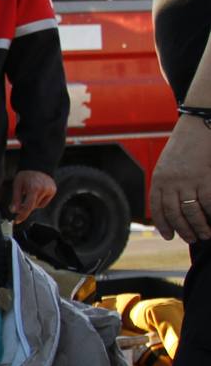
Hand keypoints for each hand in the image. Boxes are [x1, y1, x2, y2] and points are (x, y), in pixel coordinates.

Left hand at [10, 169, 56, 223]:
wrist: (37, 166)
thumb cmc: (25, 175)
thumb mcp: (17, 185)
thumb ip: (16, 199)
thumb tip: (13, 211)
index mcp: (34, 188)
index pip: (28, 206)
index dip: (22, 215)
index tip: (17, 220)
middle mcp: (44, 189)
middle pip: (33, 206)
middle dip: (25, 207)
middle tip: (20, 203)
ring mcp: (50, 190)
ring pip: (39, 205)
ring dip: (32, 203)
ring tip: (29, 192)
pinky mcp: (53, 190)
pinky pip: (44, 202)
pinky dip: (38, 200)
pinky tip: (36, 192)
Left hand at [149, 115, 210, 243]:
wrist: (197, 126)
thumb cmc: (184, 147)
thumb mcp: (167, 165)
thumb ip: (166, 184)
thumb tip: (171, 206)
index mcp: (158, 179)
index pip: (158, 208)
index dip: (163, 224)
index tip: (168, 236)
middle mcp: (170, 182)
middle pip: (174, 213)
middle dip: (183, 229)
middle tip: (191, 239)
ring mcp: (188, 180)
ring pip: (191, 211)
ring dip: (199, 226)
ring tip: (205, 234)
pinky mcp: (205, 177)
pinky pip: (208, 202)